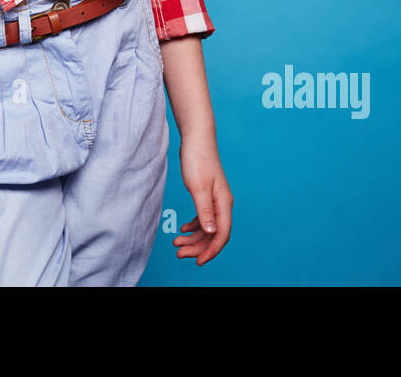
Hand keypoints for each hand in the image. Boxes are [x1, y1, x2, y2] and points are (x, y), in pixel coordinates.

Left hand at [174, 133, 232, 265]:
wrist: (196, 138)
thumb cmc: (198, 159)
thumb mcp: (198, 187)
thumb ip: (205, 211)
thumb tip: (212, 233)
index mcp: (223, 203)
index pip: (221, 234)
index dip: (211, 250)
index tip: (198, 261)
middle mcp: (222, 204)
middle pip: (213, 233)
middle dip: (197, 246)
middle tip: (179, 253)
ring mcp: (215, 199)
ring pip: (207, 227)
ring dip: (194, 238)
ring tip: (176, 243)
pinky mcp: (207, 195)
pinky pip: (203, 217)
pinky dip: (194, 226)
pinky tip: (183, 228)